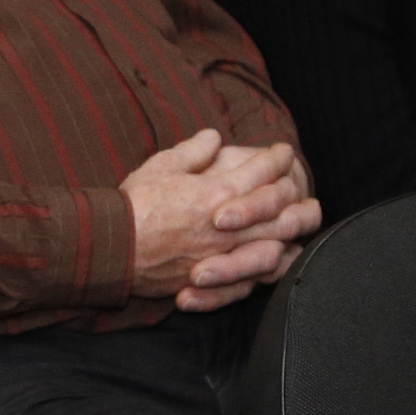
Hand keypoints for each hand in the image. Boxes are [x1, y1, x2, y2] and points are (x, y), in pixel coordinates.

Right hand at [122, 130, 320, 310]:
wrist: (111, 249)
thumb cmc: (132, 205)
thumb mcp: (160, 167)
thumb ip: (192, 151)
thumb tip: (213, 137)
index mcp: (216, 191)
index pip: (261, 170)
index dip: (277, 157)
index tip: (284, 151)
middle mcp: (228, 223)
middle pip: (279, 206)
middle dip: (296, 190)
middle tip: (301, 182)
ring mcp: (225, 253)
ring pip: (276, 239)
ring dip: (295, 225)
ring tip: (304, 216)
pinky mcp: (215, 277)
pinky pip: (257, 271)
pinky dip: (275, 260)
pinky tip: (283, 252)